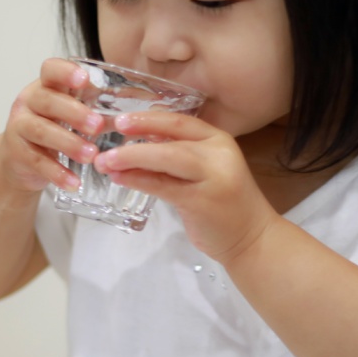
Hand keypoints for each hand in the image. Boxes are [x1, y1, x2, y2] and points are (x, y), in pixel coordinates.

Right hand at [0, 58, 105, 192]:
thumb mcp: (70, 113)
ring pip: (41, 131)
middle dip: (74, 113)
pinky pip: (37, 162)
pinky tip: (74, 182)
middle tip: (98, 126)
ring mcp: (19, 127)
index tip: (84, 80)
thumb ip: (97, 108)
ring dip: (69, 143)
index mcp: (46, 86)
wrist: (20, 161)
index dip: (65, 72)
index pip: (50, 69)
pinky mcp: (17, 153)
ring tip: (92, 155)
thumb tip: (137, 112)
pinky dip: (57, 173)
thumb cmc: (53, 129)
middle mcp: (29, 102)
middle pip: (47, 100)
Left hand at [93, 111, 277, 261]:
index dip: (148, 118)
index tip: (121, 119)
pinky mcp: (202, 201)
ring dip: (131, 158)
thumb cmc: (224, 204)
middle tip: (108, 136)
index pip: (180, 121)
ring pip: (166, 158)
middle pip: (171, 136)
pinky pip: (162, 185)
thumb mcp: (205, 170)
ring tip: (105, 162)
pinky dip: (138, 180)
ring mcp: (212, 177)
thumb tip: (140, 141)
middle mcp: (218, 153)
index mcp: (219, 140)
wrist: (252, 238)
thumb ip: (179, 155)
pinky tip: (120, 178)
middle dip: (136, 134)